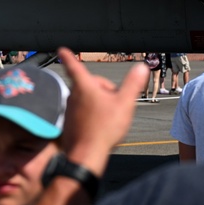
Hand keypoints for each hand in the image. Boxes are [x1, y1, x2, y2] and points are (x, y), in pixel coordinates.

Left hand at [57, 47, 148, 176]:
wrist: (86, 155)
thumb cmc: (104, 128)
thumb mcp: (125, 103)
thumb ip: (133, 84)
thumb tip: (141, 67)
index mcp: (84, 86)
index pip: (74, 65)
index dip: (69, 56)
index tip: (61, 50)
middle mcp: (73, 95)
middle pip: (90, 85)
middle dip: (104, 89)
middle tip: (115, 104)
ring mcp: (69, 109)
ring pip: (87, 99)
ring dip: (98, 103)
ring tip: (108, 117)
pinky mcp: (68, 122)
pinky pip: (83, 112)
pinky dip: (92, 115)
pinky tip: (100, 127)